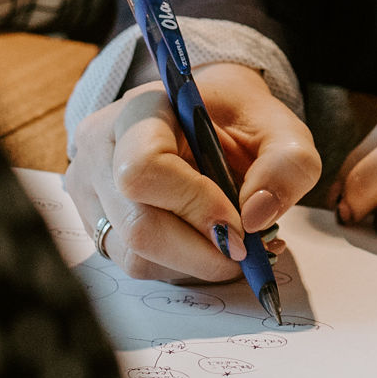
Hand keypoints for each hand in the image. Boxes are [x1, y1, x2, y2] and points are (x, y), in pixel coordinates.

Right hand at [64, 64, 319, 282]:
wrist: (206, 116)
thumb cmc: (240, 120)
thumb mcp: (282, 130)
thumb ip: (286, 167)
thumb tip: (257, 218)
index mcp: (140, 111)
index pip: (143, 169)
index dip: (195, 206)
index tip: (240, 225)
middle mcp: (100, 150)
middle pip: (137, 227)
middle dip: (202, 251)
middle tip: (244, 251)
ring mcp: (90, 190)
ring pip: (134, 256)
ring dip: (194, 264)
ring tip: (230, 244)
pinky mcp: (97, 224)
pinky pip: (134, 264)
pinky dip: (179, 266)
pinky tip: (205, 244)